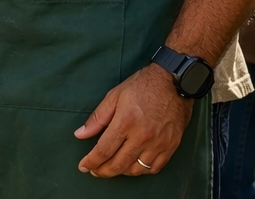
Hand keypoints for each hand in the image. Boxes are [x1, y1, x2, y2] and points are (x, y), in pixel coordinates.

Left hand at [74, 63, 192, 176]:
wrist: (174, 82)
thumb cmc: (142, 86)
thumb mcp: (114, 96)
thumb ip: (97, 118)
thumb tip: (80, 135)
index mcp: (125, 121)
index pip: (104, 150)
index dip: (91, 162)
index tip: (83, 166)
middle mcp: (142, 136)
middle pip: (118, 165)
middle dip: (102, 171)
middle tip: (95, 171)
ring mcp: (158, 143)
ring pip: (136, 170)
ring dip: (121, 172)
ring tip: (112, 167)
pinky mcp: (171, 146)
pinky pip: (154, 168)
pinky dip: (141, 170)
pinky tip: (133, 165)